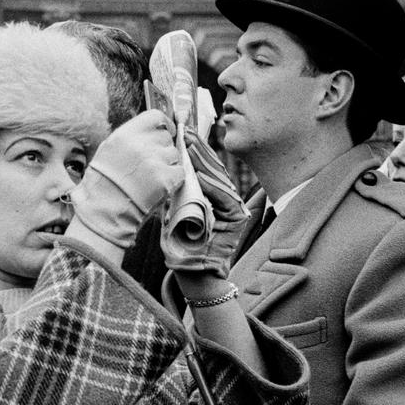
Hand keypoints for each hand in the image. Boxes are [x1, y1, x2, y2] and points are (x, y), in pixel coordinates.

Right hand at [69, 110, 182, 247]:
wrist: (104, 212)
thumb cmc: (103, 185)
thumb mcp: (108, 151)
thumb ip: (130, 138)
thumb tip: (153, 132)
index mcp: (124, 135)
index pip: (155, 116)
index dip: (164, 124)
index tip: (166, 132)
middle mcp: (140, 144)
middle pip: (166, 138)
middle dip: (162, 150)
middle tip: (150, 165)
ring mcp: (154, 161)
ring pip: (174, 155)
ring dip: (168, 165)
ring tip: (152, 178)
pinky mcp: (165, 178)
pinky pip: (180, 172)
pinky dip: (173, 179)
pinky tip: (159, 187)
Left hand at [161, 130, 247, 277]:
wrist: (192, 274)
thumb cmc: (180, 244)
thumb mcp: (174, 210)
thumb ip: (177, 190)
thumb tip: (166, 165)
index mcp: (213, 196)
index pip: (204, 167)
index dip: (194, 149)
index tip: (181, 131)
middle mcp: (226, 200)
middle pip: (213, 169)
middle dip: (198, 149)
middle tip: (184, 131)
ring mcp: (234, 210)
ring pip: (219, 180)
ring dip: (203, 162)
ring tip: (189, 145)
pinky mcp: (237, 221)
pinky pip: (224, 200)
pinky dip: (212, 187)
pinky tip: (201, 175)